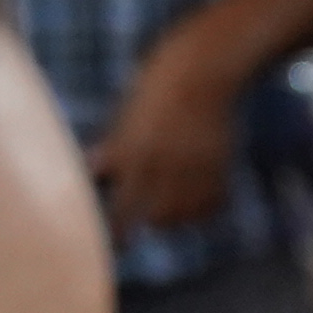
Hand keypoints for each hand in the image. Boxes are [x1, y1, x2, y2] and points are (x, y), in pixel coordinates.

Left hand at [93, 27, 250, 236]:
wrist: (203, 69)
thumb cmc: (156, 88)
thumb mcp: (127, 118)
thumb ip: (113, 149)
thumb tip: (91, 169)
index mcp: (136, 153)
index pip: (124, 207)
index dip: (120, 231)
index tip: (119, 243)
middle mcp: (166, 164)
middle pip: (161, 218)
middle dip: (154, 222)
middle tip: (150, 217)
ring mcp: (196, 165)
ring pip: (189, 214)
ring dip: (180, 217)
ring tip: (173, 208)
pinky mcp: (221, 163)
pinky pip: (215, 201)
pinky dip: (206, 206)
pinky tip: (198, 198)